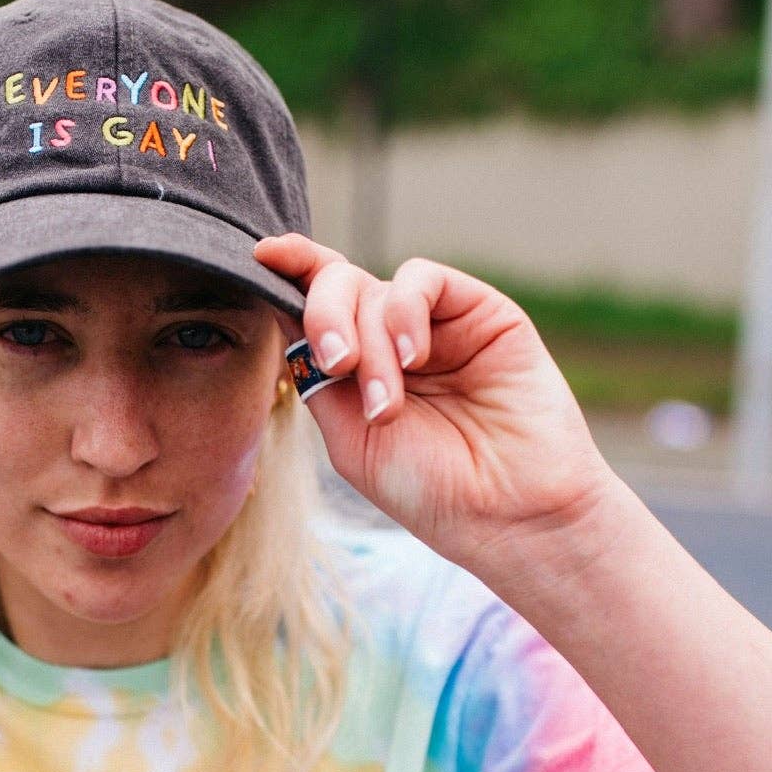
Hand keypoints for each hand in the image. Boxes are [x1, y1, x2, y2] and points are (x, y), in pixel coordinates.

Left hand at [254, 233, 618, 584]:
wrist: (508, 513)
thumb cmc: (431, 490)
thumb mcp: (350, 440)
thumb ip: (318, 377)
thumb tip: (282, 313)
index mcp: (360, 369)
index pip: (317, 305)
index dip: (291, 272)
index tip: (263, 258)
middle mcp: (396, 340)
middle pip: (338, 287)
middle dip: (325, 317)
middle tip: (337, 364)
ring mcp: (438, 325)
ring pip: (376, 288)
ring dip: (369, 340)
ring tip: (386, 403)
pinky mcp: (482, 312)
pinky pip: (423, 280)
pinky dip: (405, 311)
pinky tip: (414, 358)